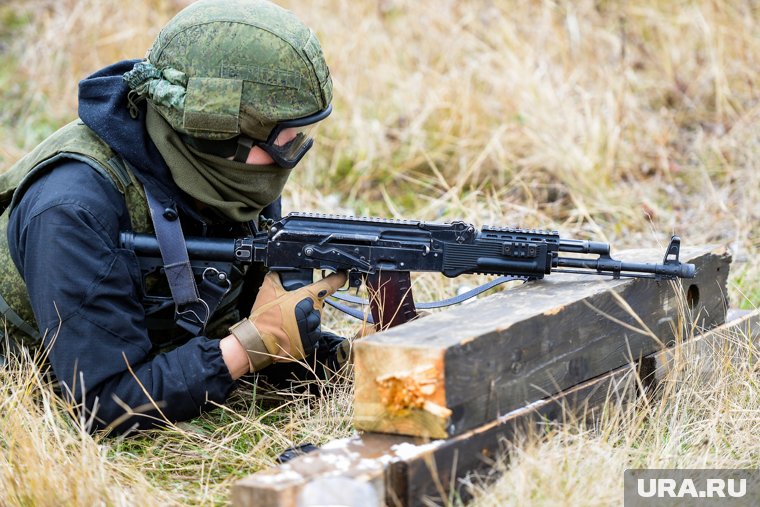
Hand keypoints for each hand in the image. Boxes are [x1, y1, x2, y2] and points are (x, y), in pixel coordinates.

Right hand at [228, 271, 345, 371]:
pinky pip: (312, 335)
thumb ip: (277, 277)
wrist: (258, 342)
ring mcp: (312, 329)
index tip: (342, 275)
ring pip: (315, 320)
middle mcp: (312, 313)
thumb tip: (281, 272)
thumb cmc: (264, 317)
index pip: (328, 286)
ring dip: (306, 320)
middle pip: (318, 304)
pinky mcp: (310, 344)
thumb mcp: (267, 289)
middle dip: (307, 304)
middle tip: (290, 309)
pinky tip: (292, 332)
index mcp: (305, 298)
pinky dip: (304, 333)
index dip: (337, 279)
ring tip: (289, 322)